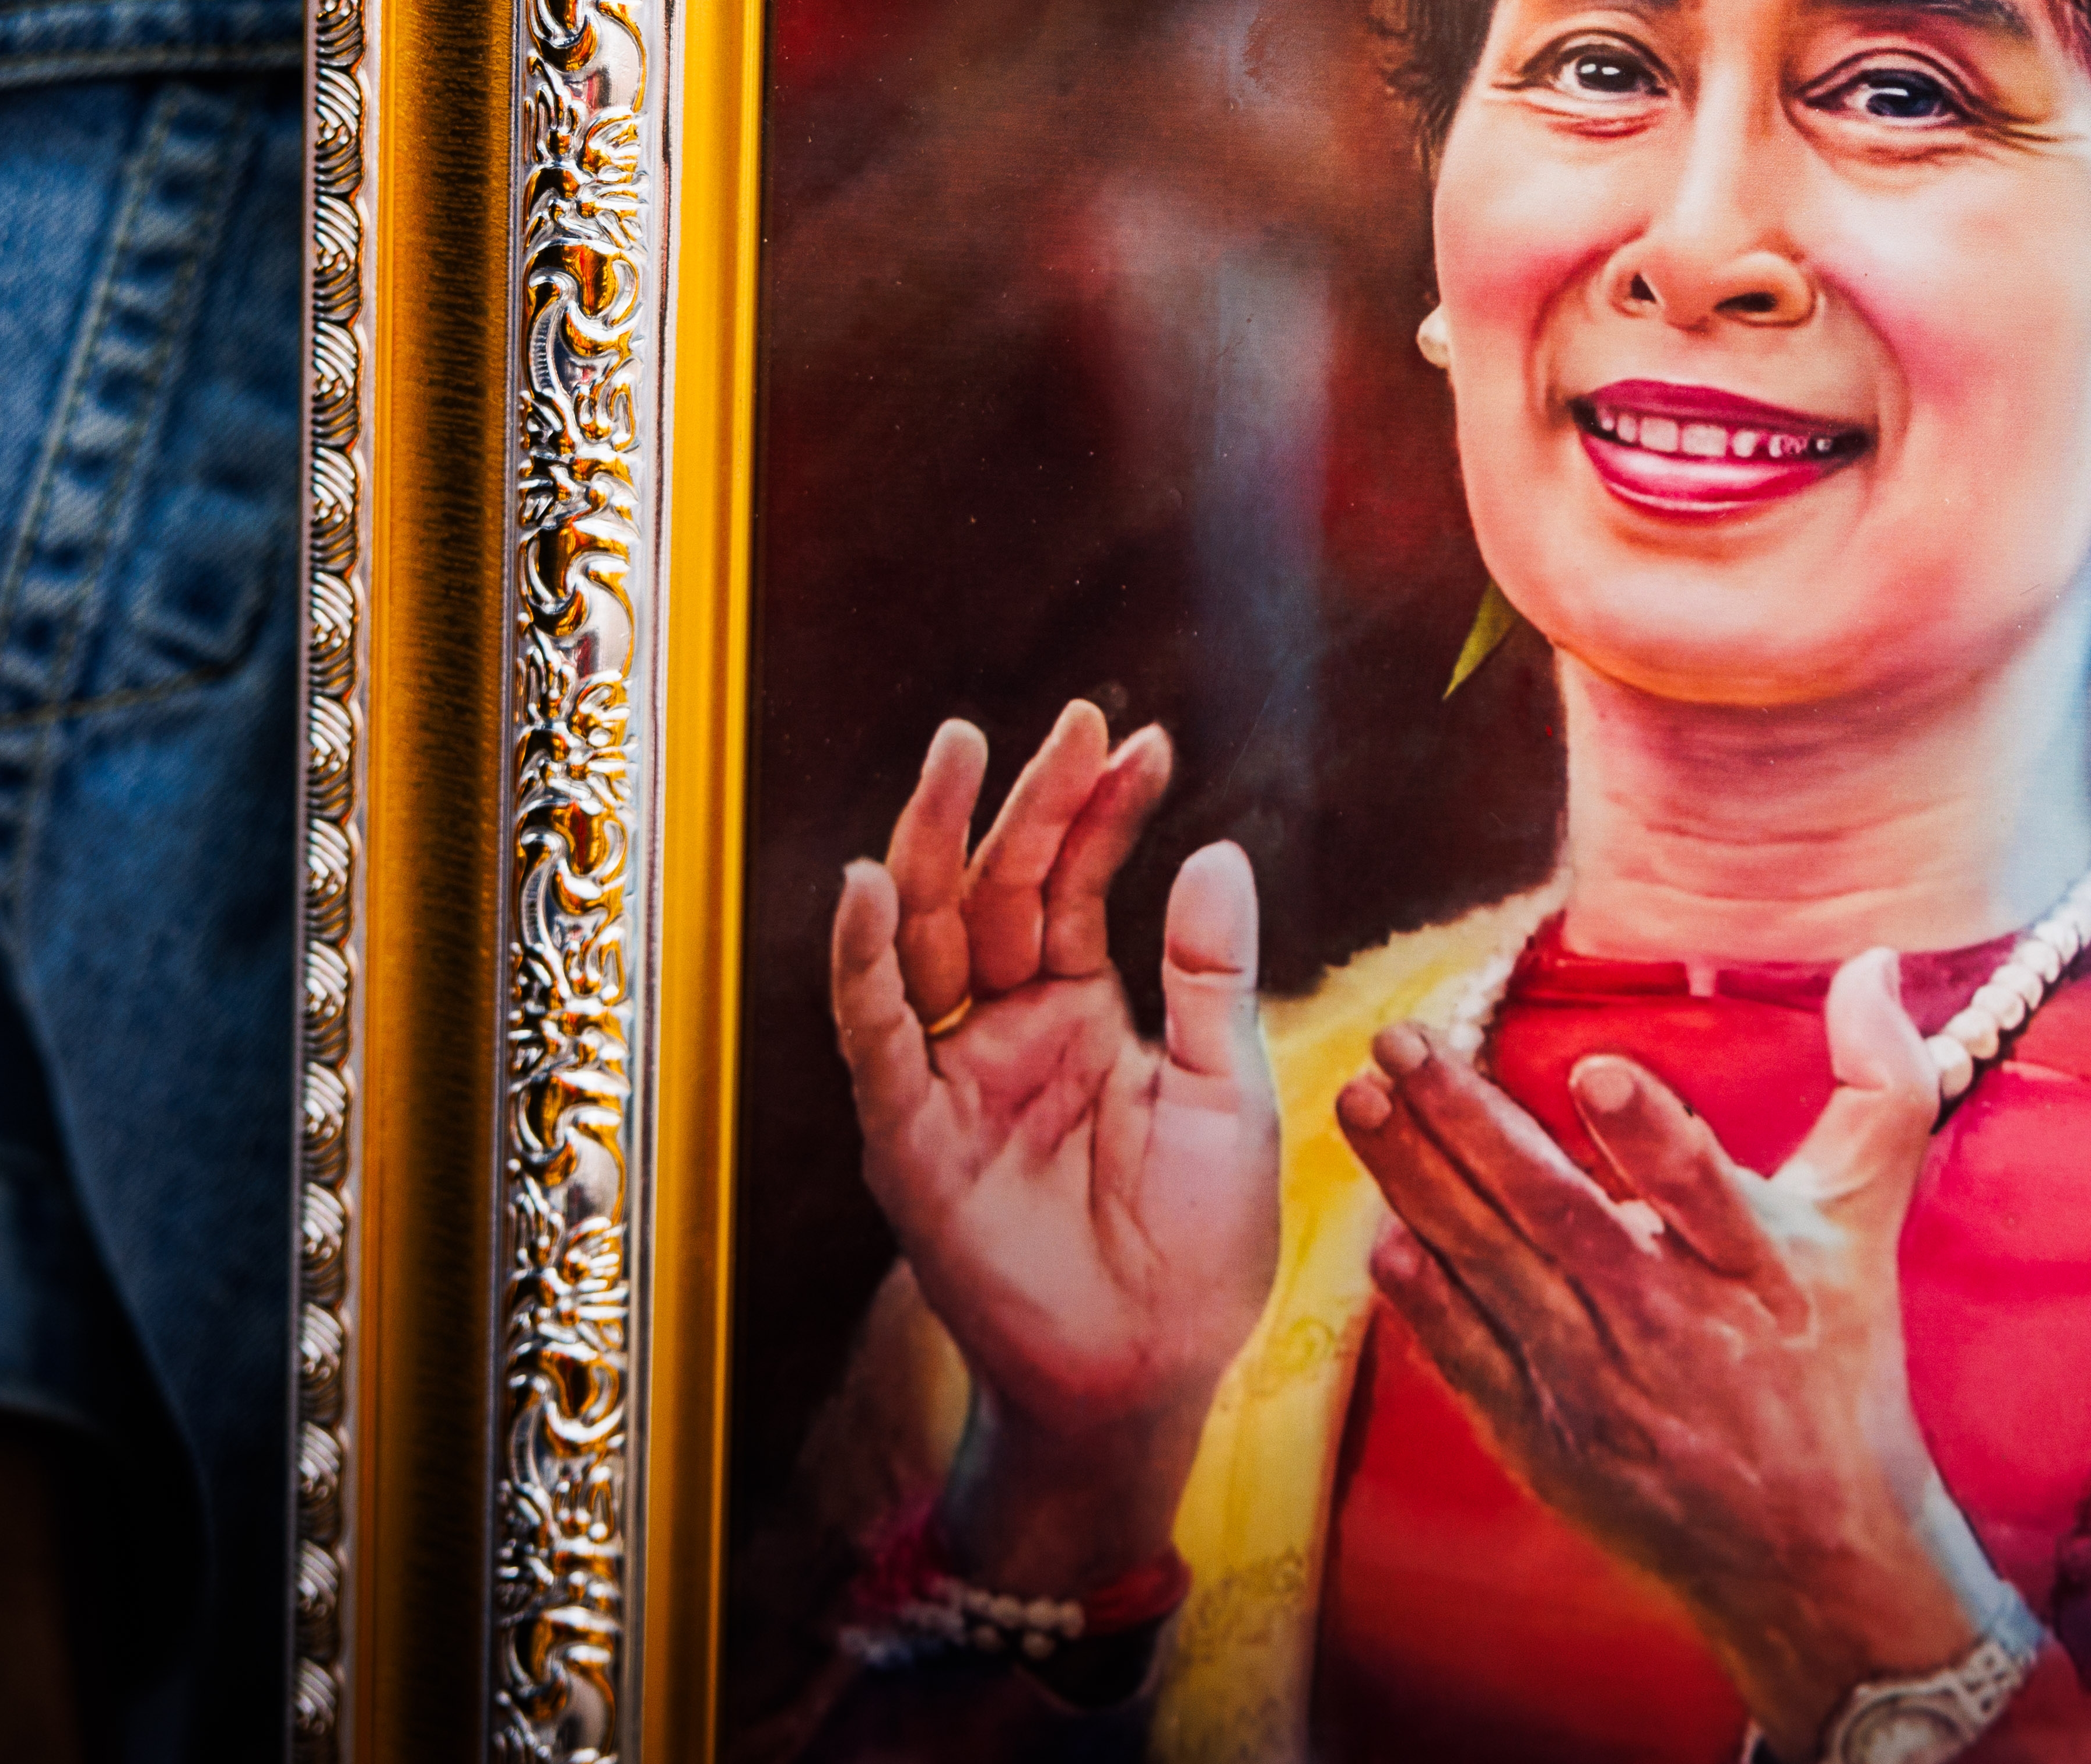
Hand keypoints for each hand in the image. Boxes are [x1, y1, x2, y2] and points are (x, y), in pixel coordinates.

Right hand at [835, 699, 1280, 1589]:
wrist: (1154, 1370)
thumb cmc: (1199, 1246)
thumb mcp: (1226, 1091)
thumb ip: (1210, 974)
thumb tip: (1219, 848)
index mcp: (1080, 1012)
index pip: (1076, 884)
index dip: (1104, 812)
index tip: (1145, 743)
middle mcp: (1004, 1031)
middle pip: (998, 891)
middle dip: (1025, 802)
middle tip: (1065, 720)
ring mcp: (952, 1079)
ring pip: (928, 938)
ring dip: (938, 845)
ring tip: (958, 757)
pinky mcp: (912, 1139)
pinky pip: (876, 1039)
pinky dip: (864, 962)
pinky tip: (870, 886)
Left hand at [1342, 950, 2020, 1757]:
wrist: (1807, 1557)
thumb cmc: (1837, 1369)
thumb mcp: (1869, 1226)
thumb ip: (1880, 1087)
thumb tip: (1872, 961)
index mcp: (1757, 1269)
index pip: (1703, 1190)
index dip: (1651, 1136)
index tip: (1596, 1069)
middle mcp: (1671, 1326)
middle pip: (1561, 1217)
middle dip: (1470, 1125)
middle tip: (1399, 1043)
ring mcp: (1599, 1388)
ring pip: (1496, 1272)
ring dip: (1420, 1185)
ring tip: (1359, 1102)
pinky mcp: (1548, 1438)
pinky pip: (1474, 1362)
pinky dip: (1426, 1308)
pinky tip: (1379, 1243)